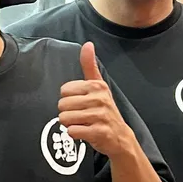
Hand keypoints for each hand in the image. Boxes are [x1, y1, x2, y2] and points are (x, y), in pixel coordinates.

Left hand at [58, 43, 140, 160]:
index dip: (69, 99)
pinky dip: (75, 134)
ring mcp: (100, 116)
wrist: (120, 137)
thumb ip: (89, 66)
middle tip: (81, 116)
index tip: (81, 103)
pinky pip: (72, 131)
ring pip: (65, 118)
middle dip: (68, 113)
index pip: (64, 90)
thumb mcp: (99, 86)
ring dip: (70, 124)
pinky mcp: (99, 132)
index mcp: (97, 86)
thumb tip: (88, 44)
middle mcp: (100, 99)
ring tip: (83, 123)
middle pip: (62, 105)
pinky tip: (86, 132)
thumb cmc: (105, 110)